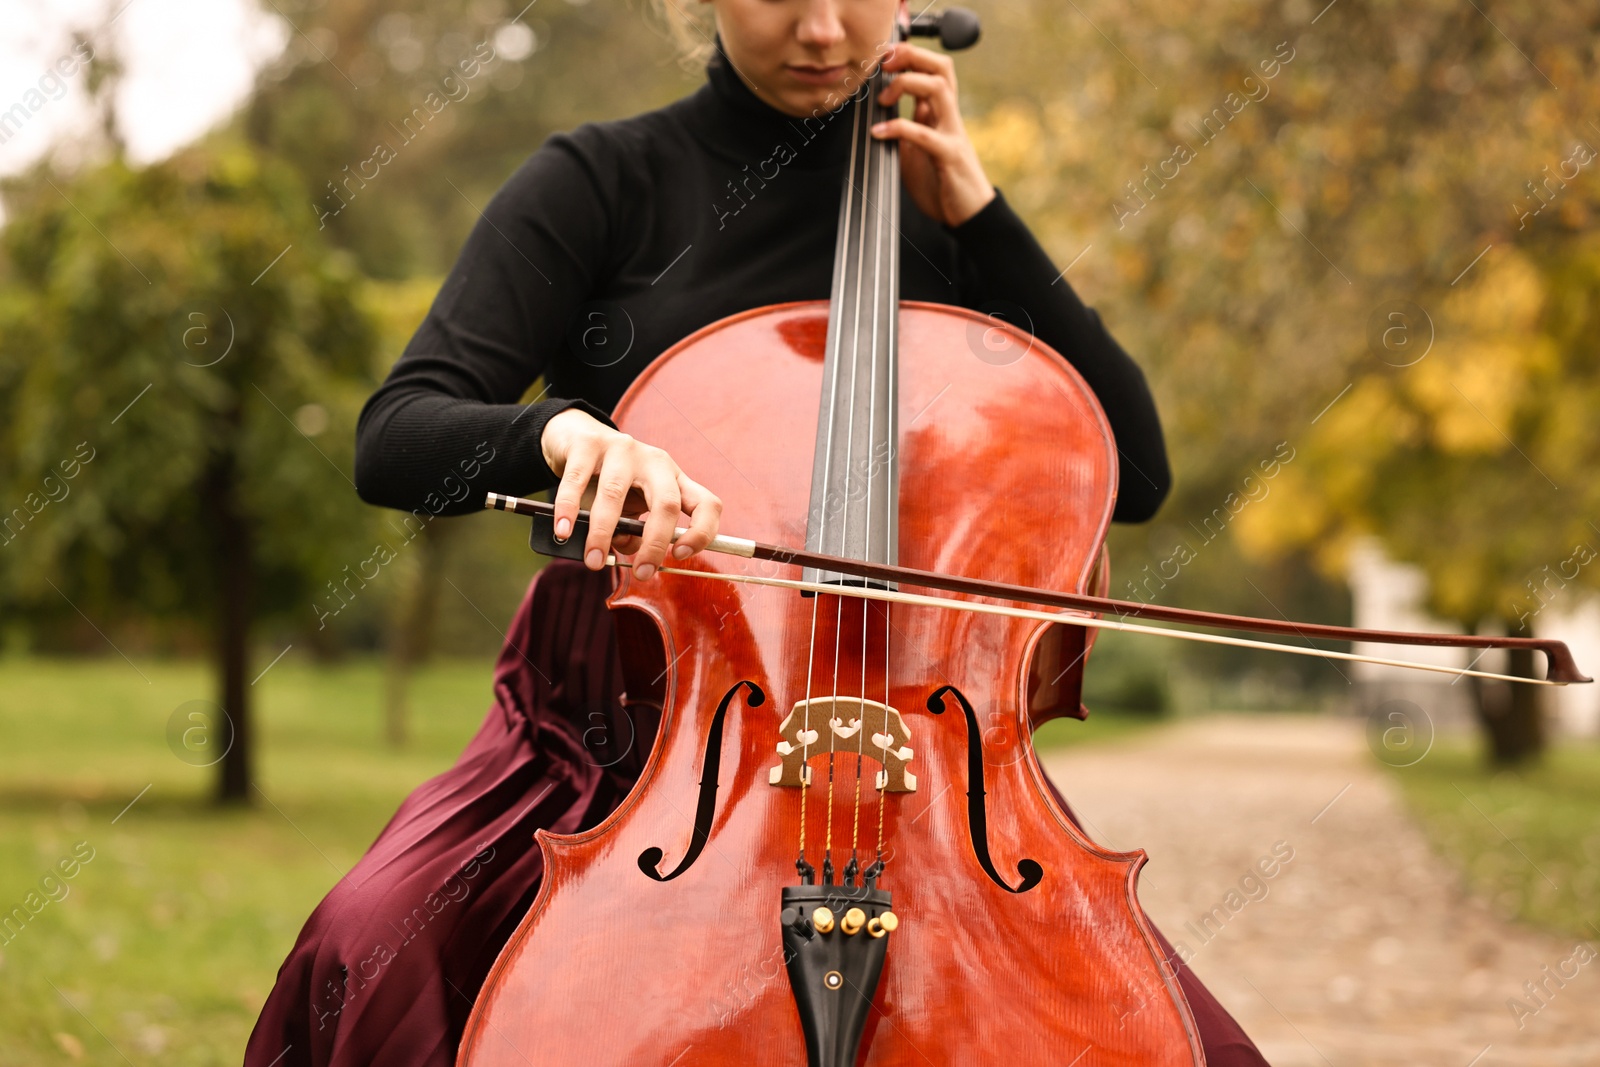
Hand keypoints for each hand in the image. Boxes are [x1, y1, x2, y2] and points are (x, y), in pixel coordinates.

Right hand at [540, 408, 722, 579]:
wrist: (576, 438)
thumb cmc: (608, 482)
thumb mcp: (629, 508)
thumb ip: (632, 532)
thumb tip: (630, 550)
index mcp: (673, 479)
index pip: (706, 504)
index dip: (702, 532)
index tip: (681, 556)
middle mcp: (655, 461)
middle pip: (667, 503)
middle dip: (655, 544)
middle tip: (641, 573)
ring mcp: (623, 448)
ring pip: (616, 494)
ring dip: (603, 533)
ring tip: (593, 560)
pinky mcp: (589, 443)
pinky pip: (578, 480)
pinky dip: (569, 509)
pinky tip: (564, 531)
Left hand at [871, 41, 995, 226]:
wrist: (970, 216)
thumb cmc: (944, 185)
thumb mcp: (919, 152)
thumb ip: (908, 131)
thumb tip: (885, 116)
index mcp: (941, 115)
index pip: (932, 70)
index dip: (909, 56)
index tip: (884, 57)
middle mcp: (949, 118)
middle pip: (940, 68)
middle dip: (912, 56)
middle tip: (885, 63)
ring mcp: (952, 135)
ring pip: (938, 88)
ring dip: (906, 84)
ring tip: (883, 98)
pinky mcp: (950, 157)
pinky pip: (926, 135)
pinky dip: (899, 129)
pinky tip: (878, 133)